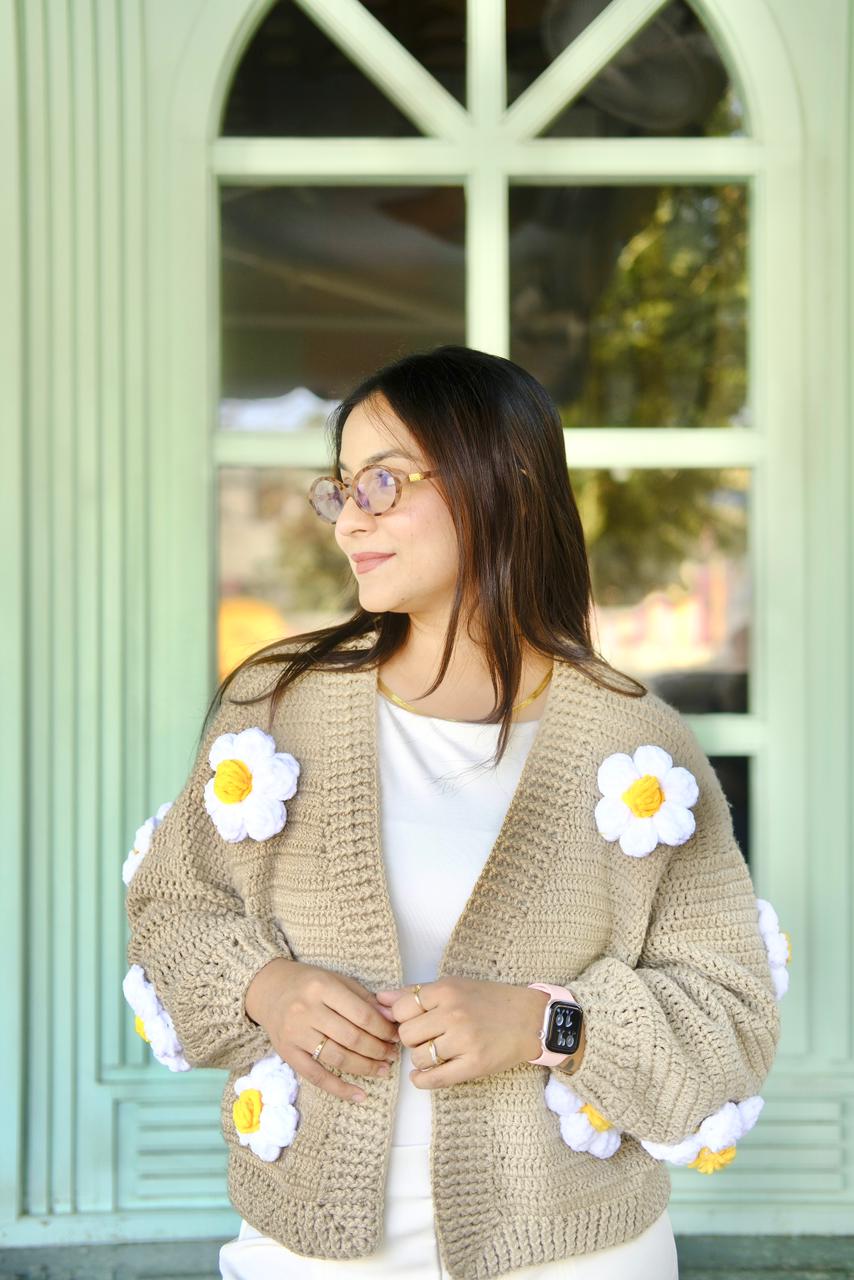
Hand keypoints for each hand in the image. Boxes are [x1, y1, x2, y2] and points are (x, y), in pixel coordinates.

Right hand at [244, 958, 400, 1102]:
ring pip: (337, 1058)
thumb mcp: (337, 980)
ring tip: (383, 1070)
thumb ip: (364, 998)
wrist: (268, 988)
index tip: (395, 1036)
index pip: (361, 1015)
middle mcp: (307, 1010)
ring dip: (365, 1068)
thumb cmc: (308, 983)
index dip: (383, 1029)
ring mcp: (295, 1033)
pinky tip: (359, 1095)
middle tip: (392, 1055)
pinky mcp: (287, 1052)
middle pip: (351, 1038)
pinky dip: (339, 1088)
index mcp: (323, 987)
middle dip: (378, 1050)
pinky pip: (316, 1076)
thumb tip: (391, 1017)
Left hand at [375, 976, 571, 1088]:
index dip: (401, 1017)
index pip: (402, 1008)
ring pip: (419, 1057)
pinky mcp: (473, 1065)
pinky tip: (422, 1076)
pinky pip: (434, 1079)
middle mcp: (453, 1014)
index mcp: (447, 990)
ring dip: (420, 1058)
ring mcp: (464, 1041)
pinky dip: (422, 1080)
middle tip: (425, 1038)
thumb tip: (380, 998)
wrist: (529, 1019)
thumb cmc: (489, 1000)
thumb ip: (416, 992)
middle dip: (411, 1039)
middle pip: (407, 1034)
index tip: (411, 1021)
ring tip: (434, 1052)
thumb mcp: (454, 986)